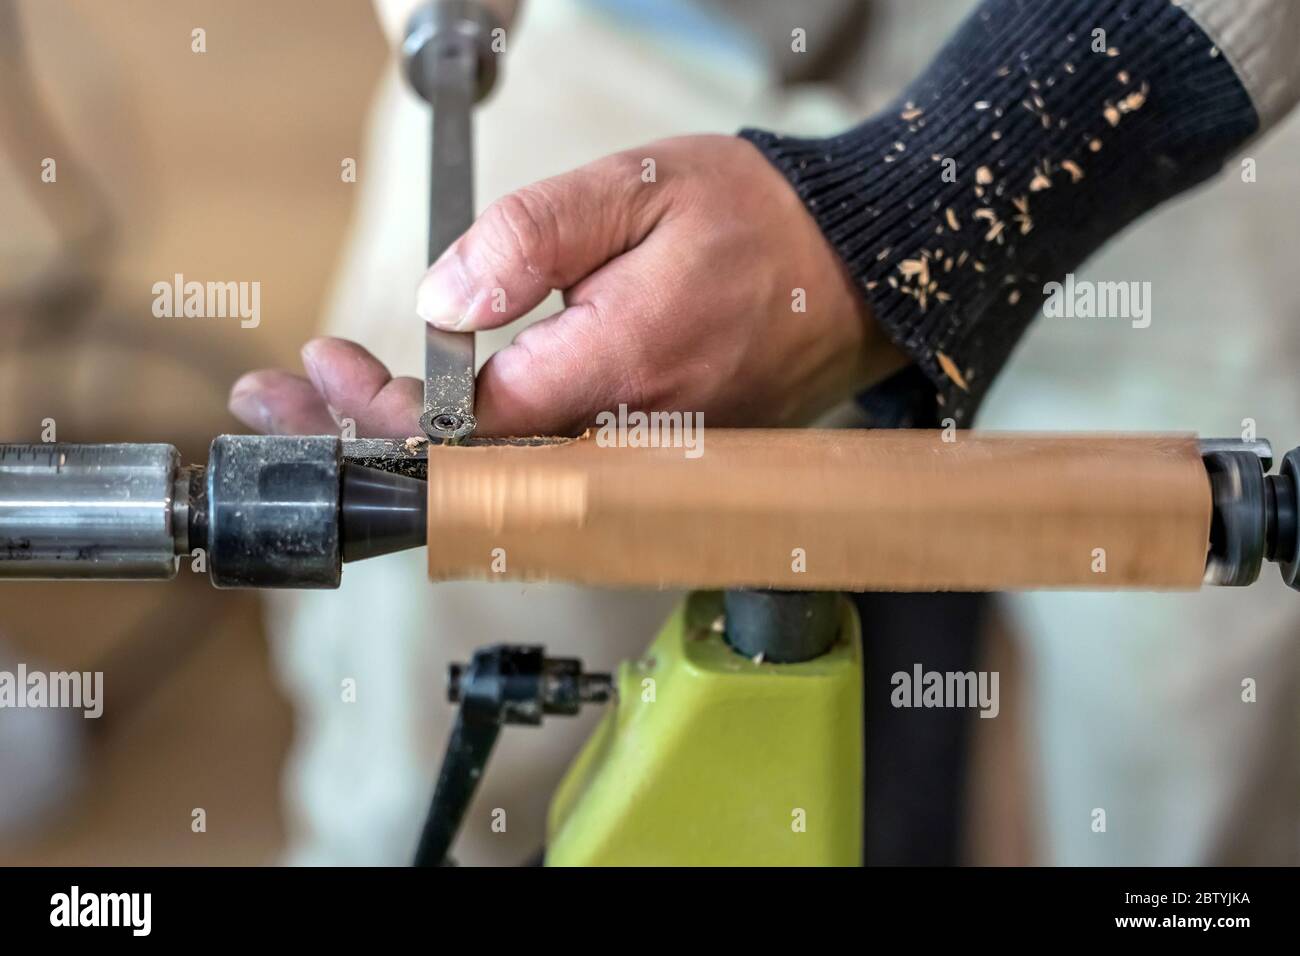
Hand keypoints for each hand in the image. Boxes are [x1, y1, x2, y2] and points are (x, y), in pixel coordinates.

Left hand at [228, 135, 903, 437]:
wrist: (850, 273)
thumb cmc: (754, 222)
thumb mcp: (639, 190)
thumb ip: (537, 239)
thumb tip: (443, 299)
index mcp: (623, 366)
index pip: (472, 420)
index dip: (387, 406)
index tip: (327, 368)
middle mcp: (630, 437)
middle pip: (471, 469)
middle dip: (362, 440)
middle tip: (280, 404)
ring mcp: (643, 463)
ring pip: (504, 478)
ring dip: (406, 447)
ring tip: (324, 405)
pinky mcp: (651, 466)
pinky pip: (546, 473)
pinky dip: (472, 451)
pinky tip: (423, 421)